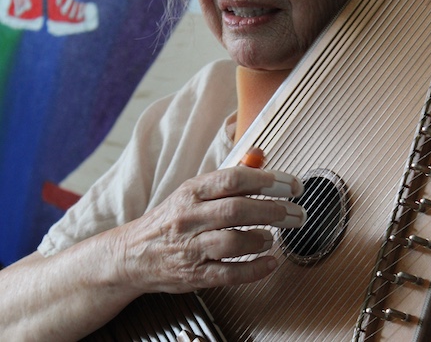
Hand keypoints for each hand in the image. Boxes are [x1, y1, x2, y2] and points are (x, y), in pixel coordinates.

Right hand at [110, 163, 304, 295]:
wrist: (133, 253)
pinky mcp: (193, 275)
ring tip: (274, 237)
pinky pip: (228, 274)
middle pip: (237, 210)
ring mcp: (190, 248)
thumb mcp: (195, 190)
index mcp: (192, 191)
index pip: (233, 179)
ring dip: (261, 239)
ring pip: (232, 242)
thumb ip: (229, 175)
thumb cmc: (171, 218)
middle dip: (273, 211)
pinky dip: (254, 270)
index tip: (292, 185)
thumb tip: (260, 155)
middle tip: (297, 213)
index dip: (267, 180)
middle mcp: (190, 217)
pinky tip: (270, 262)